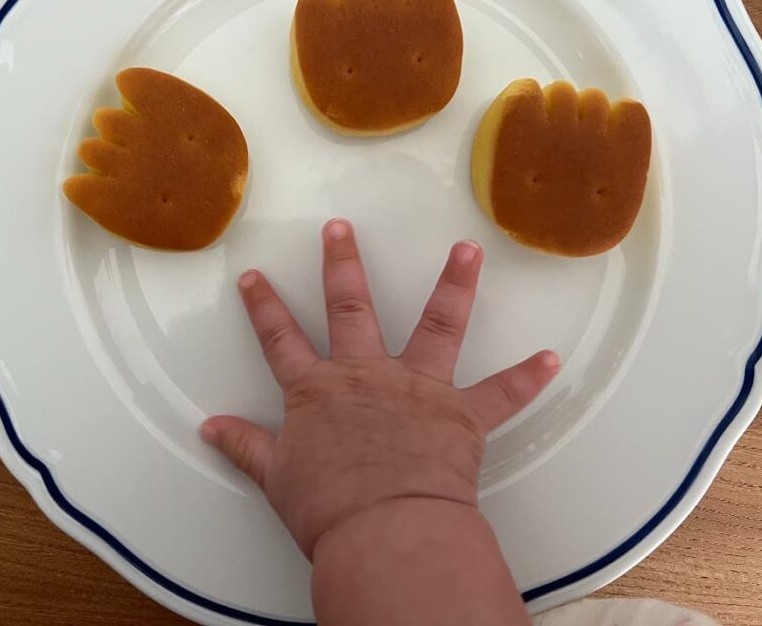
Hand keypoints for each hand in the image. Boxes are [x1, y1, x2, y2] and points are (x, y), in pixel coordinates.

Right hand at [202, 218, 558, 557]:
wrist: (385, 532)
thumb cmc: (330, 509)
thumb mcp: (276, 477)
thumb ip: (245, 446)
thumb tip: (210, 429)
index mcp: (318, 391)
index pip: (280, 338)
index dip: (265, 306)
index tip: (255, 276)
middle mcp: (366, 375)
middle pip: (350, 307)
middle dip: (343, 264)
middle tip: (340, 228)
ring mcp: (417, 389)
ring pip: (436, 324)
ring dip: (454, 285)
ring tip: (467, 249)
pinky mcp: (460, 414)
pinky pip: (500, 393)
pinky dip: (527, 377)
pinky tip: (550, 359)